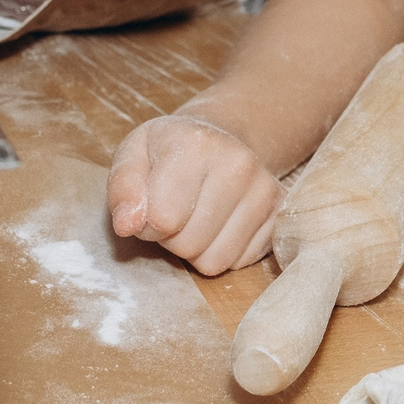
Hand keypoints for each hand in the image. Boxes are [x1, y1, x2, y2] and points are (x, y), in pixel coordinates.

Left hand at [107, 114, 281, 275]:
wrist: (221, 139)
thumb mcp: (133, 155)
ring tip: (195, 217)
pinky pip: (239, 263)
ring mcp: (265, 189)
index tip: (149, 204)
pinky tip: (219, 223)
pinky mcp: (280, 213)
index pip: (163, 218)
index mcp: (197, 144)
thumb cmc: (169, 151)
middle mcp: (239, 164)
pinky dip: (222, 252)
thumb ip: (123, 189)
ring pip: (215, 261)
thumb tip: (127, 226)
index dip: (146, 223)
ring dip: (196, 249)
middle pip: (189, 244)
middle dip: (171, 238)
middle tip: (174, 211)